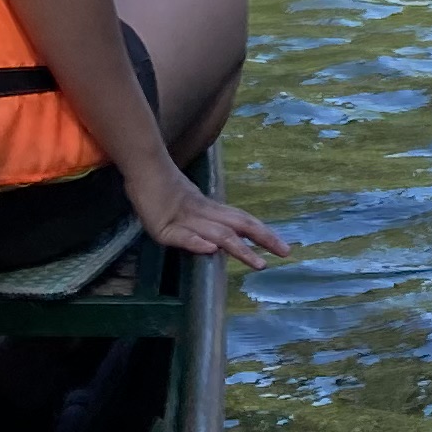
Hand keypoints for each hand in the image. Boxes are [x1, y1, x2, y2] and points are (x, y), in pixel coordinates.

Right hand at [130, 162, 287, 266]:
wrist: (144, 168)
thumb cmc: (164, 188)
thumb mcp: (189, 206)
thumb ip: (205, 221)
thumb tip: (222, 240)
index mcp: (211, 210)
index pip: (243, 221)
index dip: (264, 233)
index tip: (284, 247)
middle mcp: (204, 214)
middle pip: (239, 225)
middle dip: (263, 239)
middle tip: (286, 252)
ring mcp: (185, 221)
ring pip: (217, 234)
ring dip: (240, 249)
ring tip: (258, 263)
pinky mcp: (163, 228)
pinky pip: (183, 236)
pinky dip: (198, 243)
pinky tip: (211, 250)